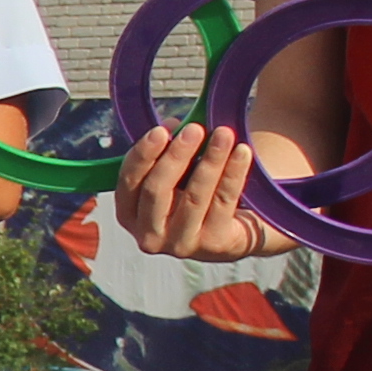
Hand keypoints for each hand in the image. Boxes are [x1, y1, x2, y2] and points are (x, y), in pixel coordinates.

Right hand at [106, 121, 302, 265]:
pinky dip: (233, 174)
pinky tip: (242, 152)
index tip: (161, 130)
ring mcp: (181, 244)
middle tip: (195, 129)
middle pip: (156, 191)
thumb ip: (166, 152)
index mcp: (130, 215)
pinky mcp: (213, 244)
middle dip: (176, 156)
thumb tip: (175, 126)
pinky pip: (224, 202)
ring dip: (210, 161)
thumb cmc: (190, 194)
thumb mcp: (172, 175)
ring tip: (224, 134)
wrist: (229, 231)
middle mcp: (149, 236)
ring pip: (194, 197)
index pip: (129, 182)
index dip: (143, 155)